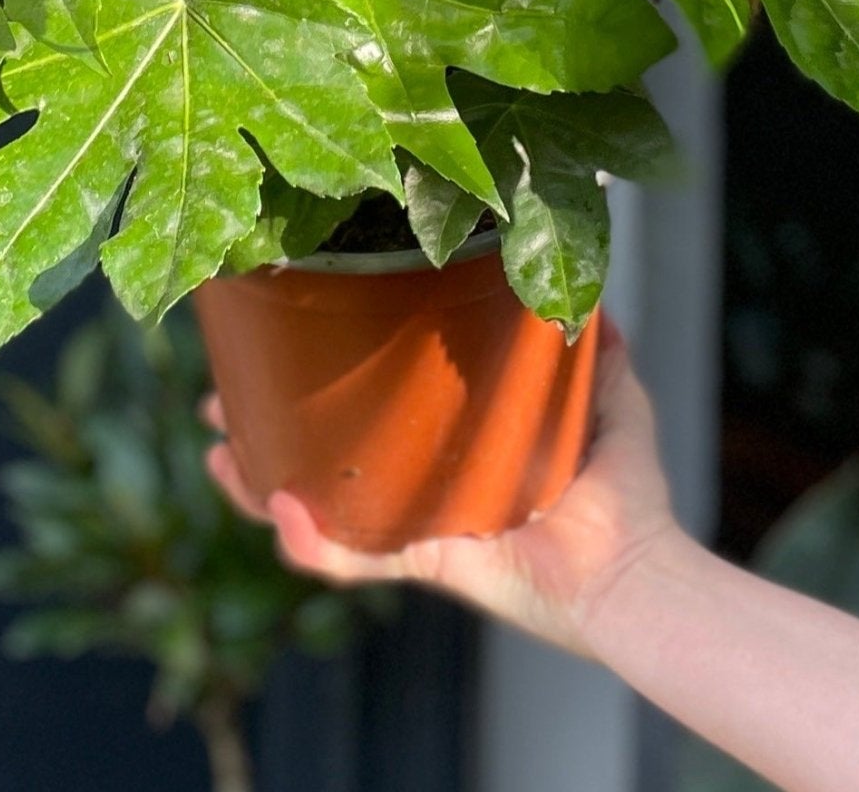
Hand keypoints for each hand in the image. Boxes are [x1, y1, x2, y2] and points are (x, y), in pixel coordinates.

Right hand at [204, 317, 685, 658]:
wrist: (638, 568)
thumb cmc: (628, 494)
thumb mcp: (607, 397)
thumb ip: (595, 348)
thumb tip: (591, 290)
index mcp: (452, 455)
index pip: (374, 421)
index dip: (325, 394)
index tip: (284, 349)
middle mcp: (424, 494)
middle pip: (326, 463)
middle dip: (265, 435)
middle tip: (220, 400)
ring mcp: (419, 530)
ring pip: (320, 511)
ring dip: (259, 487)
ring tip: (220, 453)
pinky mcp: (429, 563)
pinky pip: (358, 559)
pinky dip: (313, 542)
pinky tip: (280, 508)